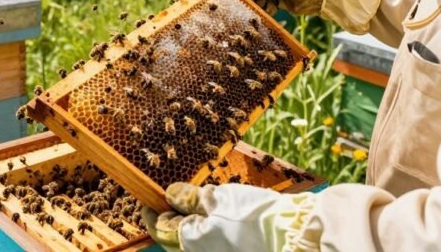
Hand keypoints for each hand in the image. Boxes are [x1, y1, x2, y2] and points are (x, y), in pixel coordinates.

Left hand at [143, 183, 310, 251]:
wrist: (292, 236)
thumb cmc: (254, 215)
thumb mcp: (218, 198)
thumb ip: (190, 198)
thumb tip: (170, 194)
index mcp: (188, 242)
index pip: (157, 226)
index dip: (150, 209)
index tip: (148, 196)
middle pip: (173, 238)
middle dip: (170, 218)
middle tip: (172, 197)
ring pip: (191, 243)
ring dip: (188, 225)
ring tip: (196, 205)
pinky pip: (208, 246)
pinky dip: (205, 232)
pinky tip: (215, 218)